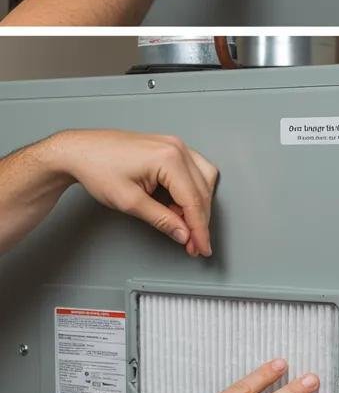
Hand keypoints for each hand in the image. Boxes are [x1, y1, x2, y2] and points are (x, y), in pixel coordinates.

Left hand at [45, 129, 217, 256]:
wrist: (80, 151)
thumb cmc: (97, 169)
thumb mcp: (129, 202)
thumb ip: (161, 220)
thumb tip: (183, 233)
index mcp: (170, 159)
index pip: (194, 200)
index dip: (200, 228)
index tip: (202, 247)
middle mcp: (178, 148)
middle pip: (202, 191)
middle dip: (200, 220)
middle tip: (194, 244)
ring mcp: (176, 145)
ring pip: (205, 179)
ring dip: (198, 205)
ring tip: (184, 225)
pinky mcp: (172, 148)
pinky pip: (195, 170)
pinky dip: (192, 190)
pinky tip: (180, 205)